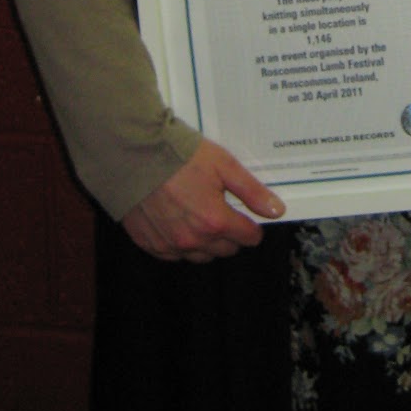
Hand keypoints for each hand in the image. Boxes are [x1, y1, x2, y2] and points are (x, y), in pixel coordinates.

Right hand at [121, 139, 284, 262]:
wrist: (134, 155)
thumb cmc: (179, 156)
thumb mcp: (224, 165)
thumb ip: (252, 191)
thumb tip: (276, 210)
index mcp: (215, 221)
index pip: (248, 237)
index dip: (252, 226)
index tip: (248, 217)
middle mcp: (193, 240)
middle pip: (226, 249)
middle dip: (231, 234)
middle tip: (223, 210)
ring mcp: (170, 245)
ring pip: (201, 255)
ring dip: (207, 242)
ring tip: (201, 216)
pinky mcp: (150, 244)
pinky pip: (174, 255)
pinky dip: (181, 244)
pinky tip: (180, 223)